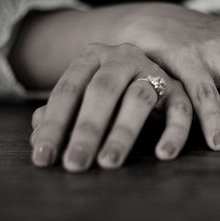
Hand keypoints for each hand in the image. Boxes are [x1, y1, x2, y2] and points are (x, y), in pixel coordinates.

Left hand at [30, 43, 191, 171]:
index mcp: (92, 57)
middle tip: (74, 164)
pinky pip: (181, 110)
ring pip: (139, 99)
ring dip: (123, 132)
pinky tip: (163, 155)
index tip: (43, 157)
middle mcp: (123, 58)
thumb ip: (60, 114)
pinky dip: (174, 132)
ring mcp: (153, 71)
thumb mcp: (82, 97)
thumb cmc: (106, 92)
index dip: (54, 124)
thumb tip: (39, 138)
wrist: (143, 67)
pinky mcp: (179, 90)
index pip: (68, 89)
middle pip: (102, 90)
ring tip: (108, 163)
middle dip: (87, 129)